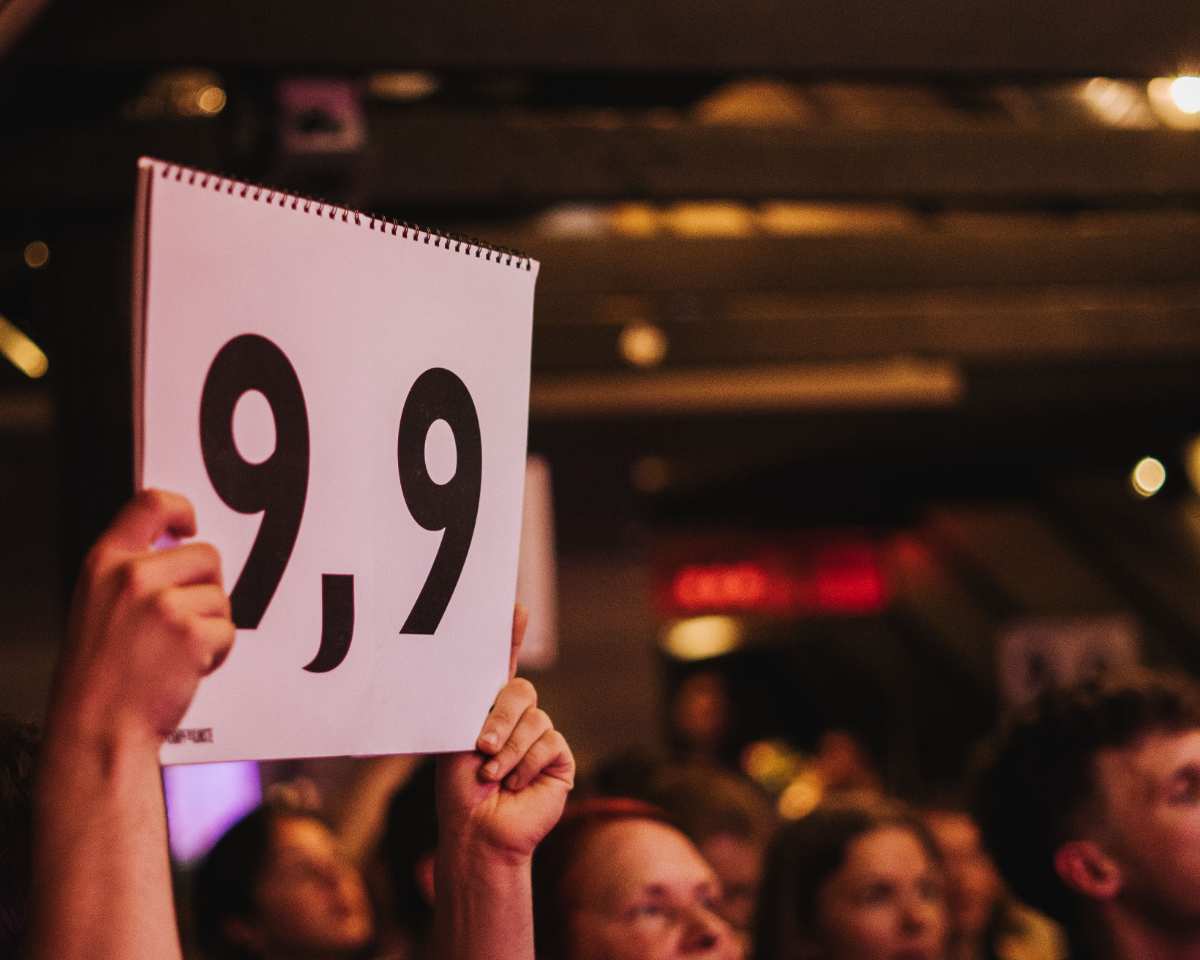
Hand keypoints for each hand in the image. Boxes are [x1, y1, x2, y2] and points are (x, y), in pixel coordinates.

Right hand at [48, 489, 234, 748]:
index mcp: (105, 564)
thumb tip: (175, 549)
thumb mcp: (96, 606)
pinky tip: (186, 668)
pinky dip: (217, 652)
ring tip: (174, 652)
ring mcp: (163, 604)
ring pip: (220, 597)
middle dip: (206, 588)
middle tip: (179, 624)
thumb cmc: (99, 676)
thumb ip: (129, 573)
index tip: (190, 525)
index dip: (180, 508)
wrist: (97, 728)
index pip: (150, 504)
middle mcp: (133, 577)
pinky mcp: (191, 634)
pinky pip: (228, 630)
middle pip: (206, 555)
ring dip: (210, 625)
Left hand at [436, 606, 574, 864]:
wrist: (478, 828)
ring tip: (492, 776)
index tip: (515, 608)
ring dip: (508, 751)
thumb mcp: (457, 738)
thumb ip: (471, 707)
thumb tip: (477, 677)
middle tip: (481, 746)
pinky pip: (549, 741)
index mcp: (489, 707)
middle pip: (520, 690)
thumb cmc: (459, 788)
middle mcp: (517, 717)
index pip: (502, 663)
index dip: (512, 634)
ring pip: (535, 719)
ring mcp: (540, 735)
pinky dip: (526, 764)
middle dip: (500, 717)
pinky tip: (515, 784)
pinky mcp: (558, 757)